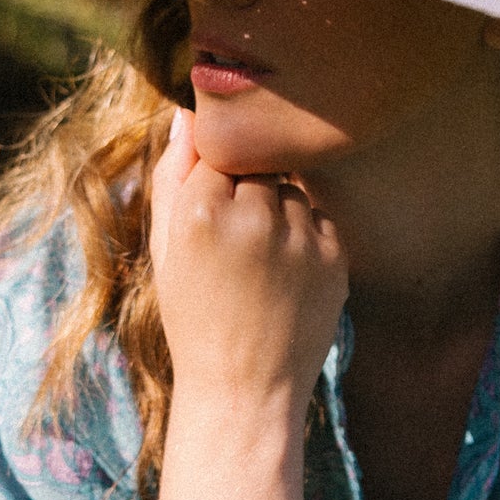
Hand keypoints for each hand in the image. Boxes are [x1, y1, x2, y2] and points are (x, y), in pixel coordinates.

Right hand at [149, 109, 346, 419]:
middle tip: (234, 240)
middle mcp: (255, 217)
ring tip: (259, 263)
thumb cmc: (193, 316)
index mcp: (201, 211)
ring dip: (278, 209)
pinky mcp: (335, 256)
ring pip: (292, 187)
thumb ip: (172, 173)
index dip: (214, 178)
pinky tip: (285, 276)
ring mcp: (301, 236)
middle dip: (247, 187)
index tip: (211, 205)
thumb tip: (189, 111)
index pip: (217, 149)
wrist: (244, 389)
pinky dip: (304, 235)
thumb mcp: (164, 248)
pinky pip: (319, 217)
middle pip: (258, 163)